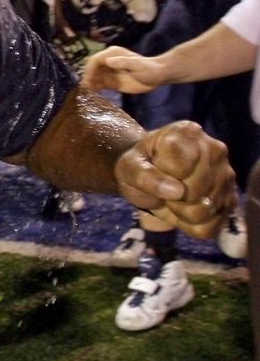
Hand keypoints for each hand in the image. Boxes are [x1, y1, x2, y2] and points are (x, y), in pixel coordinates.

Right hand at [84, 45, 167, 93]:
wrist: (158, 76)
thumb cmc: (149, 69)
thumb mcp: (137, 64)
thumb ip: (123, 62)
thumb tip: (108, 61)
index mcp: (112, 54)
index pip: (95, 60)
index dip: (90, 69)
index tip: (88, 79)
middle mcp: (107, 62)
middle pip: (91, 69)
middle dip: (87, 78)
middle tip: (85, 89)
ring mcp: (108, 72)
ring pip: (93, 78)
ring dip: (89, 85)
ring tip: (86, 95)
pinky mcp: (110, 82)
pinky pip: (98, 85)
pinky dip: (94, 90)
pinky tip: (92, 96)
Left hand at [114, 121, 234, 239]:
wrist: (150, 173)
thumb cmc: (139, 165)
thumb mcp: (129, 166)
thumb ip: (144, 175)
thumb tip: (177, 191)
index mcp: (188, 133)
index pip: (179, 168)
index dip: (159, 175)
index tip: (154, 167)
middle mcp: (215, 150)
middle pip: (194, 193)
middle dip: (171, 197)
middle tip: (163, 186)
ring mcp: (227, 175)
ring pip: (204, 212)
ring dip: (180, 212)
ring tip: (173, 196)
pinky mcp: (231, 199)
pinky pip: (210, 226)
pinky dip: (191, 225)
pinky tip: (184, 207)